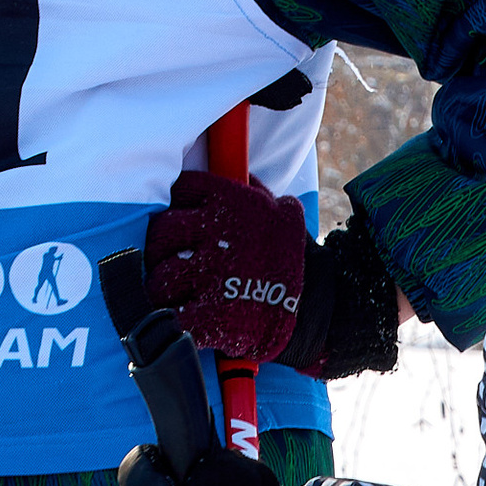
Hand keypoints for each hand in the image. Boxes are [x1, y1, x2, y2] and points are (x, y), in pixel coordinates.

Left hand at [141, 177, 404, 380]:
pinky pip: (172, 317)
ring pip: (160, 279)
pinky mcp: (212, 315)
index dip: (179, 207)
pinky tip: (186, 322)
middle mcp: (217, 233)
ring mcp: (212, 275)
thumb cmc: (294, 260)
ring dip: (165, 290)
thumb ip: (247, 191)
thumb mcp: (278, 211)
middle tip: (178, 263)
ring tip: (181, 296)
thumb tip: (223, 163)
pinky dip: (175, 322)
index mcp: (233, 201)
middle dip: (164, 251)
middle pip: (161, 235)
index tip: (186, 224)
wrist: (326, 308)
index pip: (182, 189)